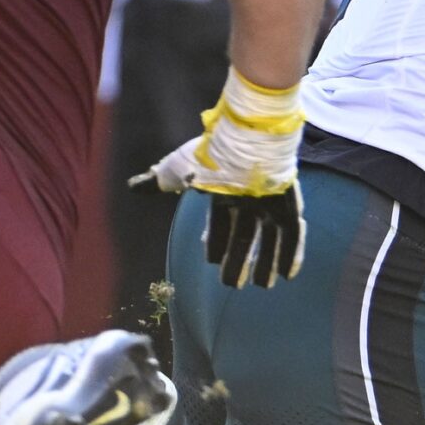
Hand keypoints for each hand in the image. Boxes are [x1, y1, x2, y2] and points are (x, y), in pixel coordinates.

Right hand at [128, 69, 307, 287]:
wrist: (247, 138)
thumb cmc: (212, 153)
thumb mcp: (180, 168)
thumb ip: (159, 181)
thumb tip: (134, 186)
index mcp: (224, 193)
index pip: (219, 224)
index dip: (216, 243)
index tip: (210, 260)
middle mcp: (248, 201)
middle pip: (245, 236)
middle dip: (239, 260)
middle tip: (232, 285)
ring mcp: (269, 203)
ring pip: (269, 239)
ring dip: (266, 263)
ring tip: (263, 286)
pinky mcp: (288, 203)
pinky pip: (291, 234)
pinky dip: (290, 254)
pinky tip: (288, 274)